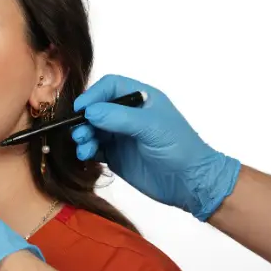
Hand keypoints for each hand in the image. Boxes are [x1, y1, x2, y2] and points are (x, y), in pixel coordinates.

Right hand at [71, 75, 240, 220]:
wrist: (190, 183)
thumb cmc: (179, 148)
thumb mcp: (151, 127)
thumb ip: (119, 117)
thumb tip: (89, 112)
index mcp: (141, 98)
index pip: (110, 87)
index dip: (93, 95)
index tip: (81, 109)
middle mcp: (128, 114)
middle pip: (96, 107)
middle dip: (84, 118)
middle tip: (80, 132)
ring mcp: (121, 135)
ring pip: (92, 128)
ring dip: (83, 135)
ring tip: (83, 146)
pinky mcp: (116, 155)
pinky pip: (94, 148)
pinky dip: (86, 150)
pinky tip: (87, 155)